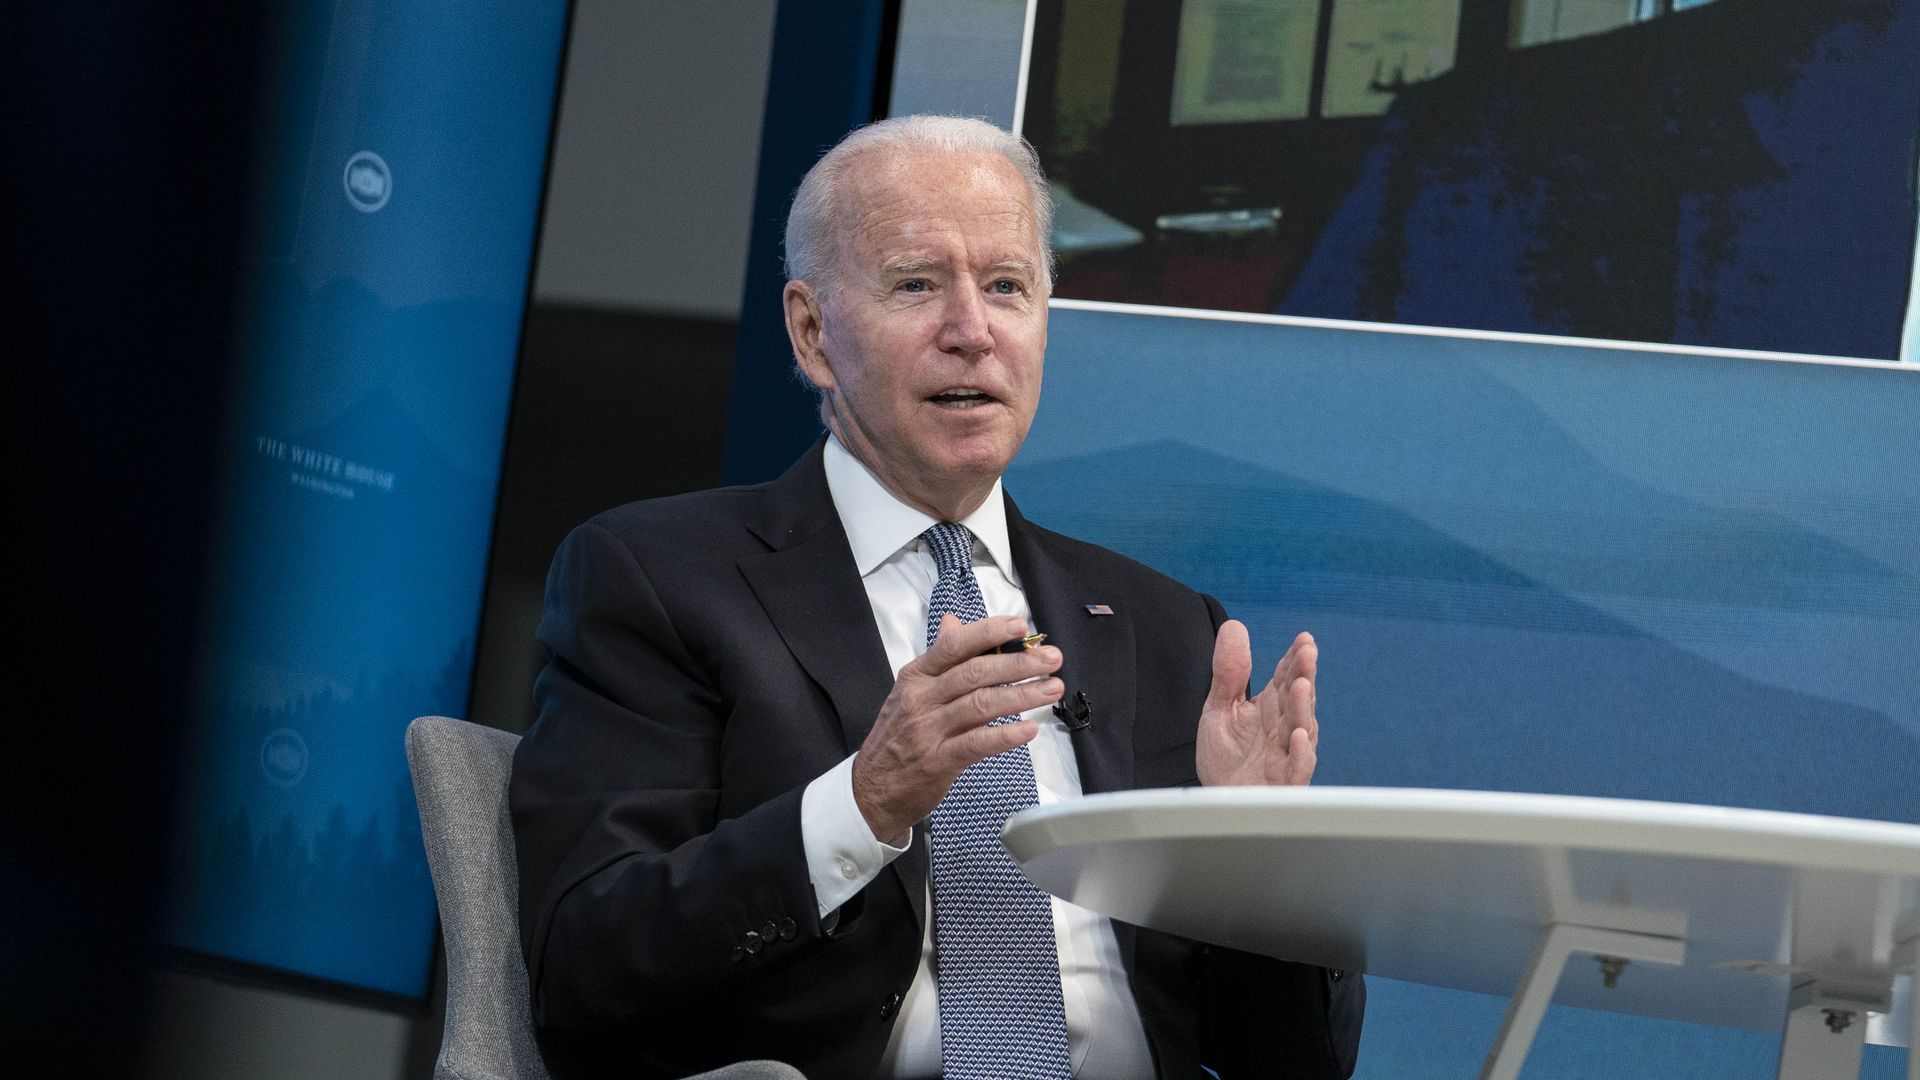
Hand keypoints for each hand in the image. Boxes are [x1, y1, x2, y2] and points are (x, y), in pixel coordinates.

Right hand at [852, 615, 1064, 843]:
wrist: (870, 789)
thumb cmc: (897, 738)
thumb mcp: (910, 691)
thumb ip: (938, 659)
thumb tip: (953, 623)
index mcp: (916, 677)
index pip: (955, 646)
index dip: (989, 632)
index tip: (1020, 626)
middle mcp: (921, 699)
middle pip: (974, 672)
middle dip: (1018, 663)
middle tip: (1051, 659)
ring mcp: (929, 730)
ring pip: (981, 705)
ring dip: (1022, 695)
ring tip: (1052, 688)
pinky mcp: (939, 762)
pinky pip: (977, 744)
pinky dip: (1005, 736)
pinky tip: (1029, 730)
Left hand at [1196, 621, 1317, 786]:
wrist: (1218, 803)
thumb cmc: (1226, 758)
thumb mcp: (1220, 708)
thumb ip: (1229, 672)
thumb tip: (1234, 626)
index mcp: (1272, 708)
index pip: (1286, 678)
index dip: (1295, 659)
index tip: (1303, 640)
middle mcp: (1284, 729)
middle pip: (1298, 698)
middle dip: (1304, 675)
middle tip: (1307, 653)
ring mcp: (1288, 756)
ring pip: (1302, 729)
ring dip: (1303, 708)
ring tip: (1300, 685)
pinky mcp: (1284, 784)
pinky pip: (1298, 769)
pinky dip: (1301, 754)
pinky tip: (1298, 736)